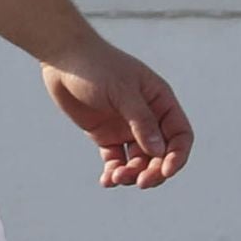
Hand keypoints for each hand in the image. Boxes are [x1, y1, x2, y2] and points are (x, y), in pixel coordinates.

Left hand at [40, 38, 192, 189]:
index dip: (177, 156)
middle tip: (140, 182)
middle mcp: (147, 117)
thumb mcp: (121, 90)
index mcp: (159, 101)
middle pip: (160, 154)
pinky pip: (115, 160)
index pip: (179, 135)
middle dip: (154, 171)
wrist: (61, 58)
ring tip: (116, 177)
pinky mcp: (105, 135)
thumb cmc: (95, 66)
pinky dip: (114, 172)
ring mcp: (126, 127)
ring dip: (132, 174)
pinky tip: (107, 181)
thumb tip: (159, 152)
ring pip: (138, 161)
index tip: (166, 171)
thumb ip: (140, 120)